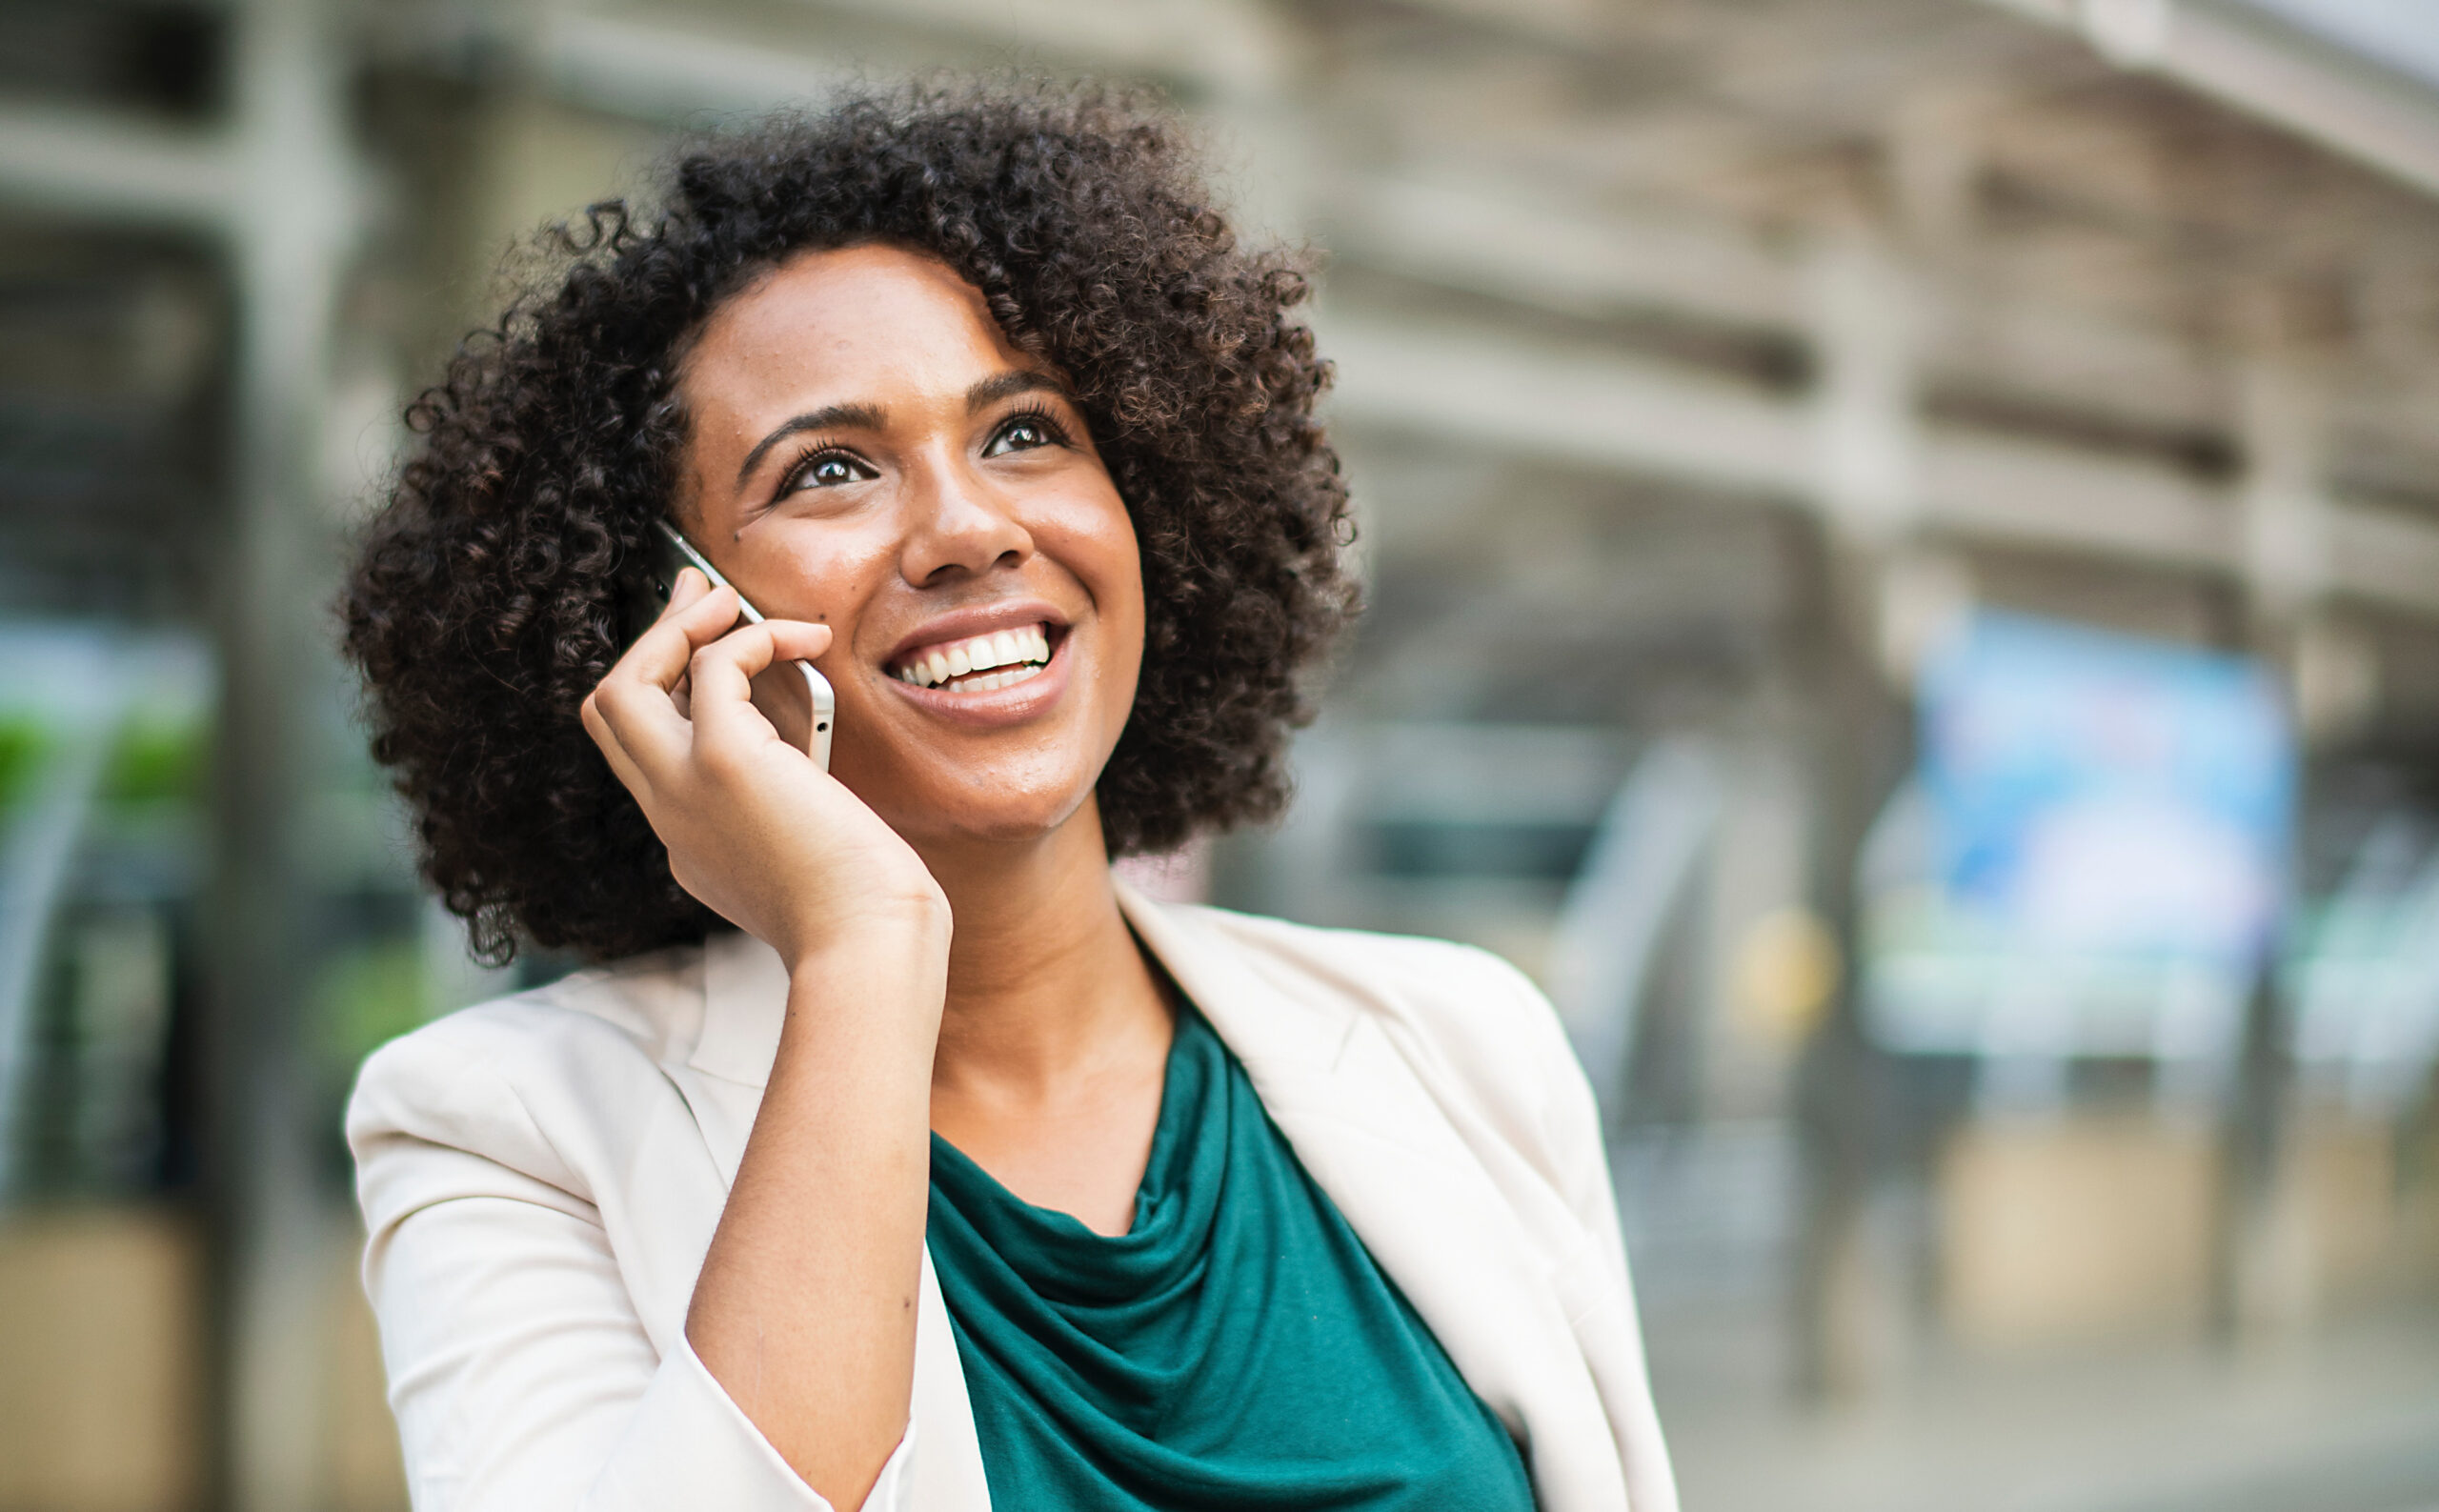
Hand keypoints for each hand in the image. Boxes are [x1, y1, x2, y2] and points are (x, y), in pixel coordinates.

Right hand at [582, 568, 947, 968]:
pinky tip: (805, 637)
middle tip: (697, 595)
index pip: (648, 754)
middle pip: (609, 713)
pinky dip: (753, 638)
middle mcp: (671, 817)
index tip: (709, 649)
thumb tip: (807, 750)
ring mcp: (685, 789)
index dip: (672, 693)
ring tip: (730, 599)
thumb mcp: (811, 854)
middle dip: (648, 643)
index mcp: (690, 841)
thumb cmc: (867, 914)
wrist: (869, 948)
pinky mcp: (724, 763)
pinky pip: (712, 668)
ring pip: (622, 688)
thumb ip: (791, 806)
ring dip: (672, 630)